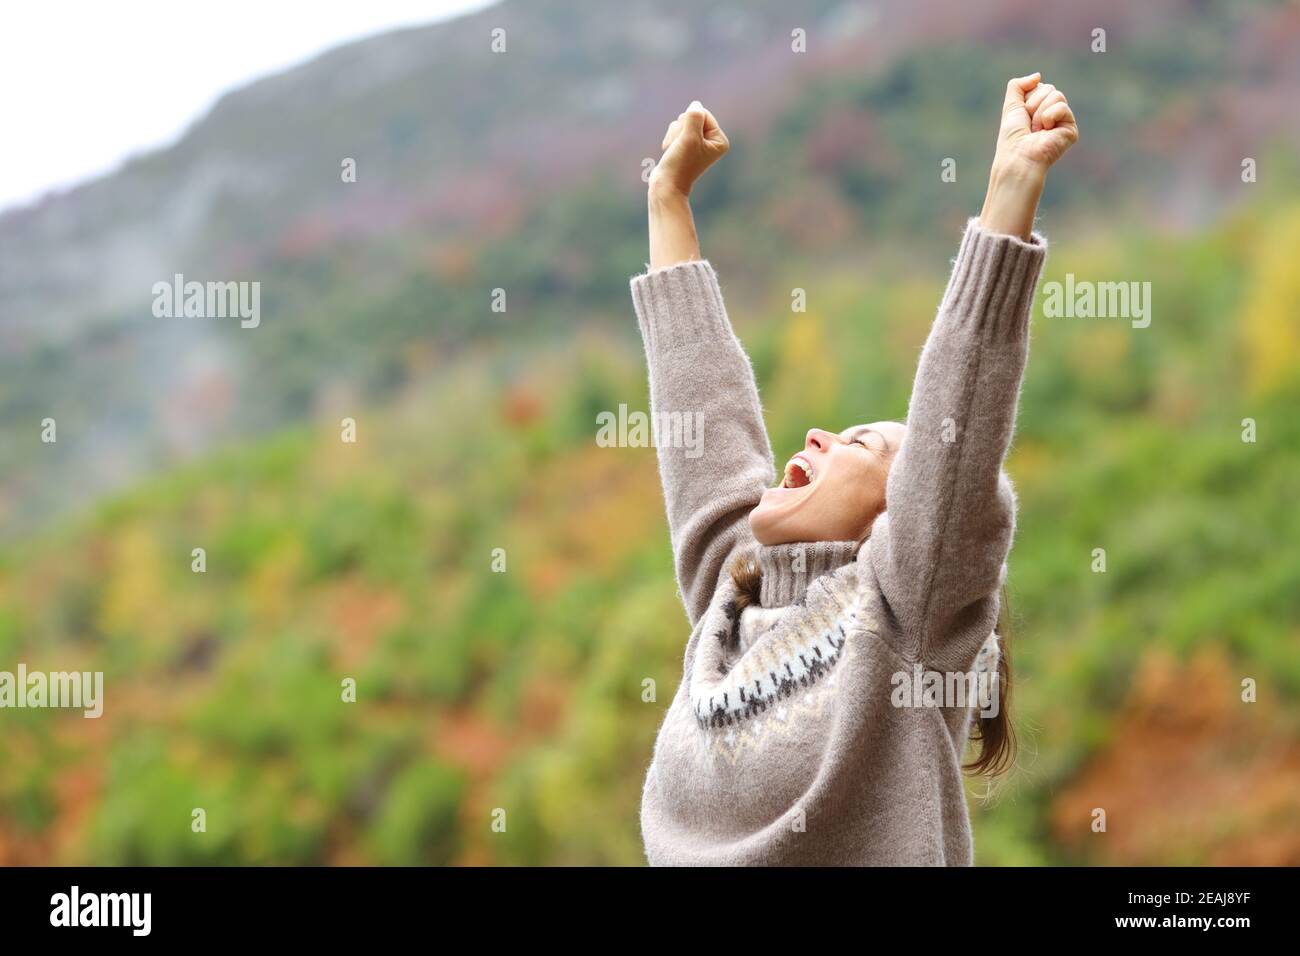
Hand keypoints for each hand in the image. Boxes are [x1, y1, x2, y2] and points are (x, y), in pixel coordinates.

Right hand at [648, 100, 728, 198]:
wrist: (667, 185)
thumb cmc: (680, 163)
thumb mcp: (689, 136)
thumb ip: (694, 116)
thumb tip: (696, 105)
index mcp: (720, 140)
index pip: (702, 113)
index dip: (689, 124)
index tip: (687, 143)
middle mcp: (711, 141)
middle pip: (691, 117)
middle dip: (681, 130)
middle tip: (680, 149)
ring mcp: (698, 143)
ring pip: (681, 123)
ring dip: (673, 136)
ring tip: (675, 152)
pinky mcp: (685, 145)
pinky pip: (675, 130)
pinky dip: (670, 140)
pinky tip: (670, 152)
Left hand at [979, 73, 1077, 239]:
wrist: (1018, 156)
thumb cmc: (1012, 136)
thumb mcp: (1011, 105)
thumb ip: (1018, 85)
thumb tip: (1038, 75)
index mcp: (1039, 109)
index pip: (1040, 87)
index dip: (1027, 99)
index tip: (1022, 117)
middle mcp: (1053, 114)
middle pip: (1049, 89)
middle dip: (1033, 104)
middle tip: (1029, 125)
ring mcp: (1063, 122)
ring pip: (1057, 95)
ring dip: (1040, 111)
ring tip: (1036, 130)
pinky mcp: (1071, 130)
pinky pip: (1062, 107)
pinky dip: (1049, 116)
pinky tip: (1046, 131)